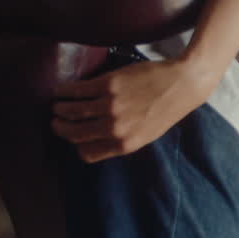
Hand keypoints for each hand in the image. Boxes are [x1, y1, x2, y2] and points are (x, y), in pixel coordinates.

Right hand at [50, 57, 221, 162]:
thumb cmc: (165, 110)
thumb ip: (121, 140)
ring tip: (57, 104)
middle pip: (73, 134)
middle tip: (56, 120)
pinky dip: (63, 91)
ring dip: (59, 109)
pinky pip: (75, 91)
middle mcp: (115, 129)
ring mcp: (110, 106)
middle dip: (60, 128)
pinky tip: (60, 90)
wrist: (182, 84)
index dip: (76, 145)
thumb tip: (95, 140)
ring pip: (70, 111)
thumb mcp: (145, 135)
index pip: (85, 153)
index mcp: (124, 145)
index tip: (74, 137)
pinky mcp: (107, 85)